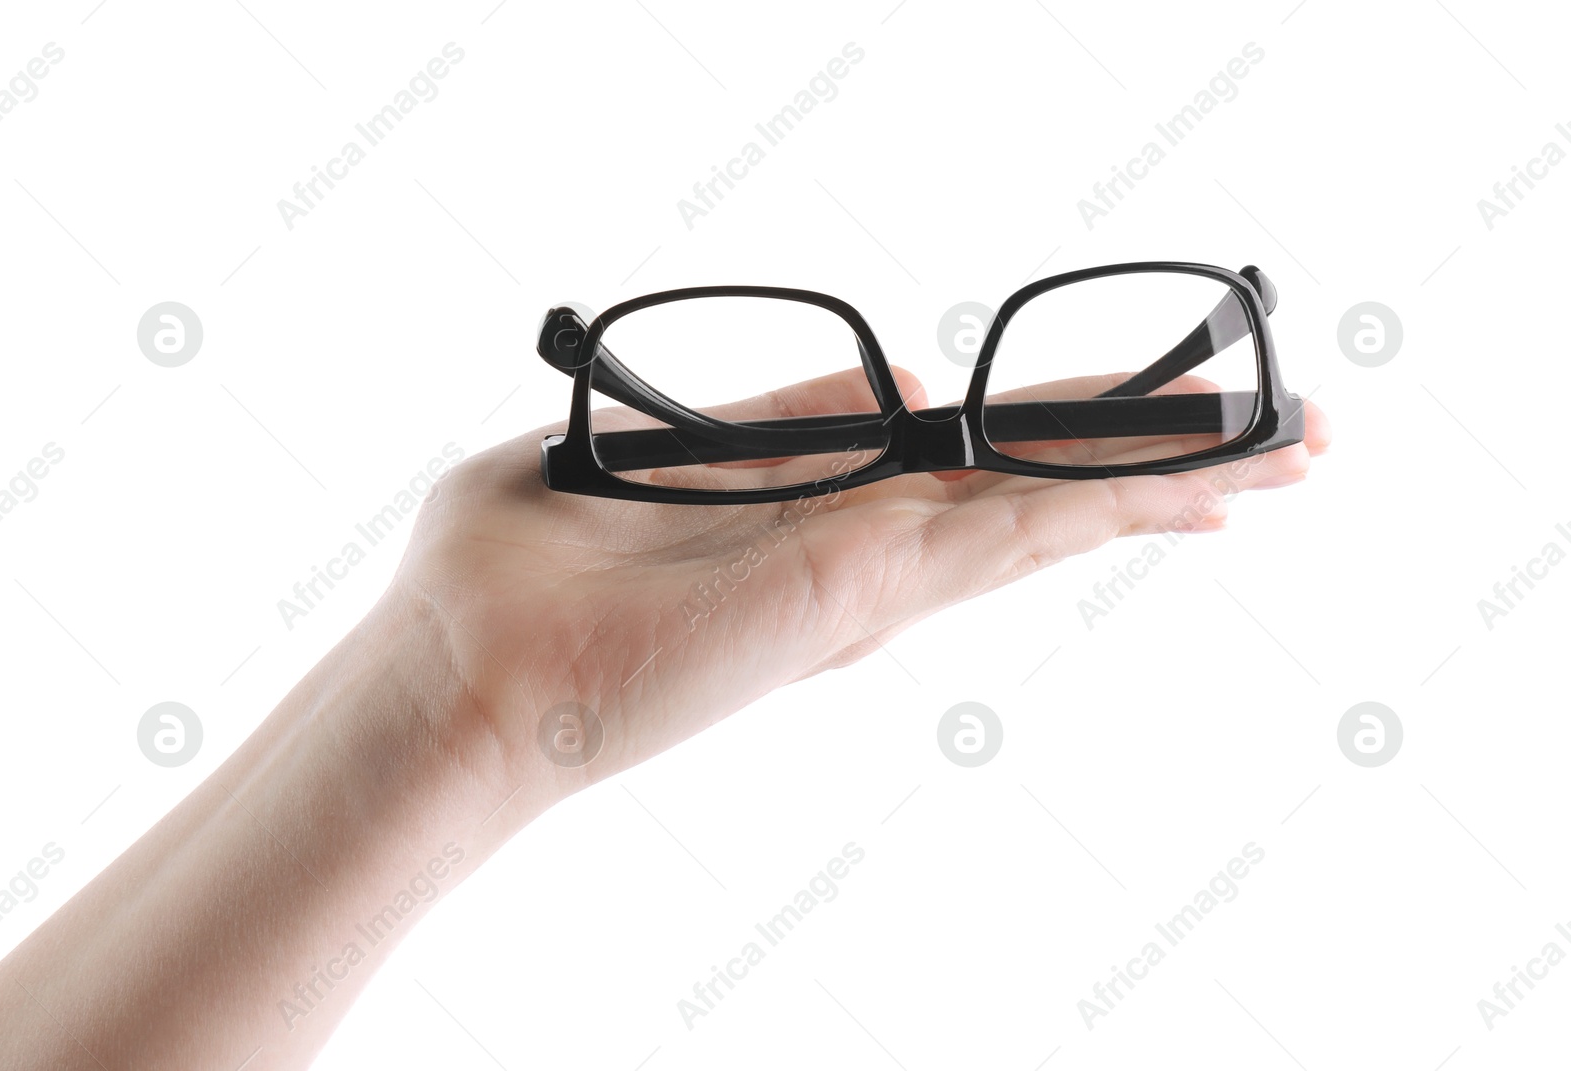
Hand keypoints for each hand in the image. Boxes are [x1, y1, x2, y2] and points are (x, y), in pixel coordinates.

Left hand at [389, 368, 1329, 804]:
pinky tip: (1190, 487)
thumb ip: (783, 416)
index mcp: (822, 516)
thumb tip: (911, 378)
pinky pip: (997, 537)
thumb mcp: (654, 456)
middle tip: (1289, 441)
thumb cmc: (525, 576)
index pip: (981, 470)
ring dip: (1166, 481)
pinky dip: (1098, 505)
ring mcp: (868, 577)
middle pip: (1039, 494)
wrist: (462, 675)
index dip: (1083, 440)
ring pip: (1046, 515)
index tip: (1171, 423)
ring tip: (1286, 457)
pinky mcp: (852, 590)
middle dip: (1163, 462)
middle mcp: (864, 553)